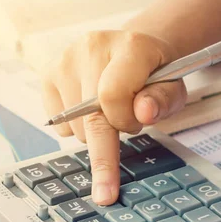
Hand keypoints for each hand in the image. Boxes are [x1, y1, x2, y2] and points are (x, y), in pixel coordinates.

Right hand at [42, 30, 186, 204]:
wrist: (129, 52)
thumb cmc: (152, 74)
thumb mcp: (172, 88)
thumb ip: (163, 101)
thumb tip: (144, 112)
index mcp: (130, 46)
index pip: (113, 95)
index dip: (124, 121)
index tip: (135, 128)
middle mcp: (92, 47)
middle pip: (91, 118)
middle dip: (107, 144)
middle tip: (110, 176)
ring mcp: (65, 60)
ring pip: (76, 127)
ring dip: (94, 133)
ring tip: (108, 113)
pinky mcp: (48, 75)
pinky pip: (60, 125)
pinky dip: (76, 129)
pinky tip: (88, 110)